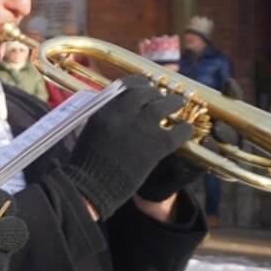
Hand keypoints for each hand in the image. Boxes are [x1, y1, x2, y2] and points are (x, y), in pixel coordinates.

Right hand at [58, 77, 193, 220]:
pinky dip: (184, 130)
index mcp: (105, 108)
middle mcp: (124, 113)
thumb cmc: (85, 162)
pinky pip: (179, 131)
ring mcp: (142, 127)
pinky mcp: (157, 145)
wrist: (92, 186)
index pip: (126, 85)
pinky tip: (185, 130)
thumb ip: (105, 115)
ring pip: (165, 105)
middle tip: (160, 97)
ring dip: (173, 103)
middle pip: (146, 92)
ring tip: (177, 104)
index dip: (139, 84)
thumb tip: (119, 107)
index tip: (144, 86)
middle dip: (155, 93)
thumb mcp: (90, 130)